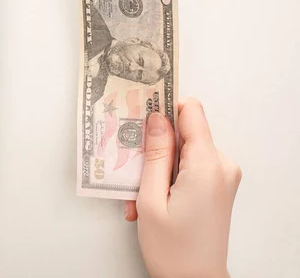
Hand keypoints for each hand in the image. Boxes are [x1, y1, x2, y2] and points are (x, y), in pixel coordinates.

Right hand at [124, 99, 241, 277]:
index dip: (165, 106)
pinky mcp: (218, 186)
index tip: (142, 109)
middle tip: (133, 173)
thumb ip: (154, 154)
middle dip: (154, 148)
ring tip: (141, 199)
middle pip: (183, 133)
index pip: (191, 111)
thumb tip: (155, 118)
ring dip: (157, 170)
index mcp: (207, 165)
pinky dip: (168, 179)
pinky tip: (152, 202)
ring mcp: (222, 177)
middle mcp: (222, 166)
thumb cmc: (173, 250)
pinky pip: (189, 167)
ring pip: (182, 152)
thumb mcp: (151, 198)